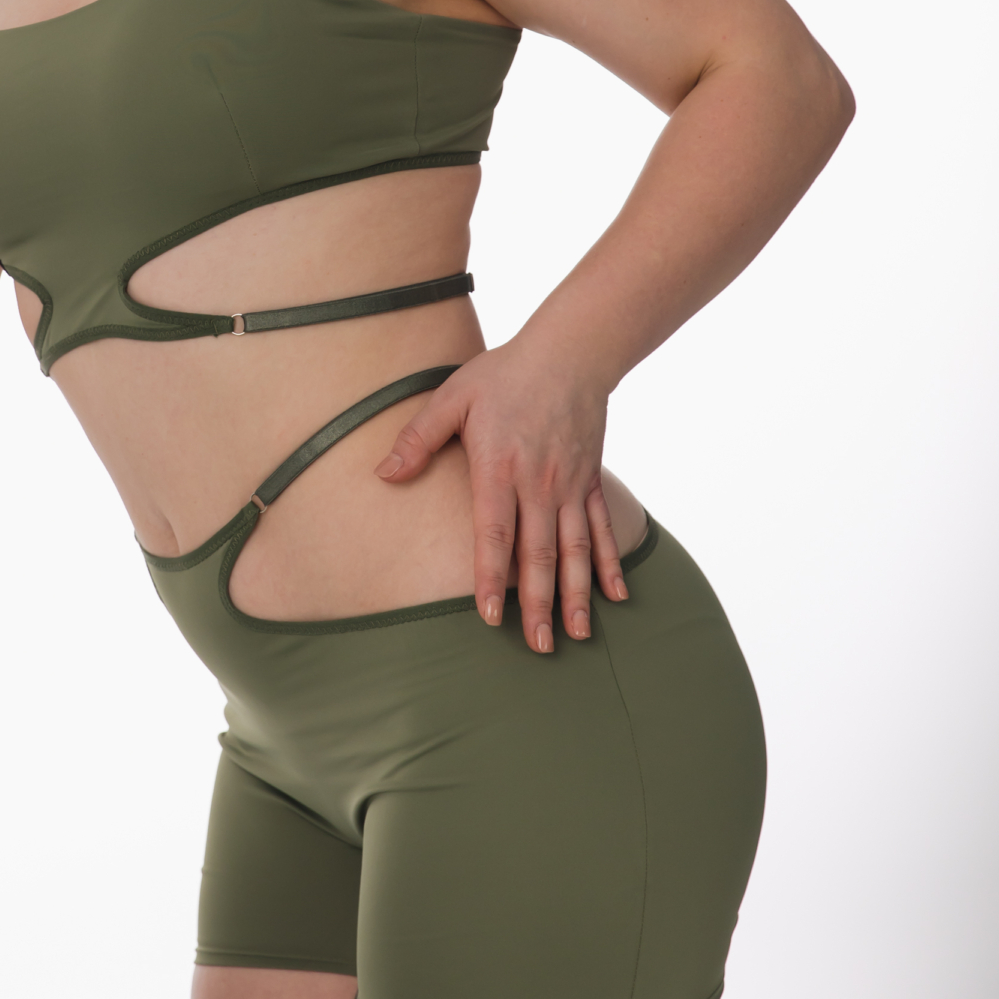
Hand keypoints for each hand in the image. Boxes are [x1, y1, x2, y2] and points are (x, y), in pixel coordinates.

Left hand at [376, 341, 626, 651]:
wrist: (570, 351)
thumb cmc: (504, 373)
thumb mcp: (451, 396)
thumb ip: (418, 438)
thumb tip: (383, 474)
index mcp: (499, 468)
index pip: (494, 534)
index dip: (491, 578)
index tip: (489, 616)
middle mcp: (539, 484)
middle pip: (539, 554)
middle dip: (538, 604)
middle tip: (538, 648)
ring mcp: (570, 485)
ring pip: (575, 550)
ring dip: (576, 596)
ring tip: (575, 636)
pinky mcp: (591, 480)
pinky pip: (601, 528)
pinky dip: (610, 563)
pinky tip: (615, 597)